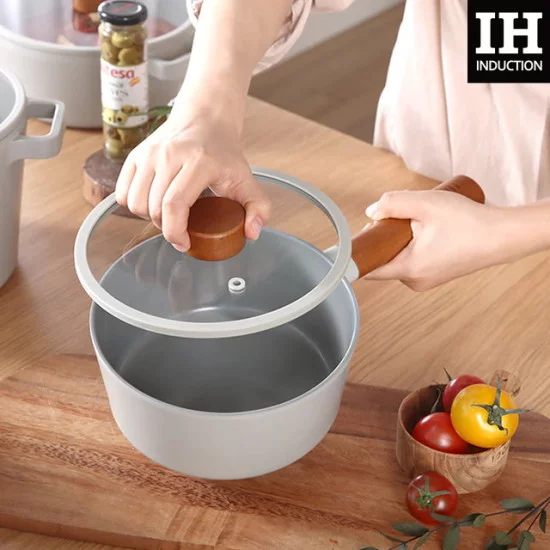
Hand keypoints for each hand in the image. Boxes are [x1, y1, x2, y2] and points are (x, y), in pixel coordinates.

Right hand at [115, 111, 270, 252]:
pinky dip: (133, 205)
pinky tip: (151, 204)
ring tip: (166, 215)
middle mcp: (170, 155)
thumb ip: (258, 208)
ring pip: (134, 202)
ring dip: (149, 218)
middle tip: (180, 228)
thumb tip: (252, 233)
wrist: (206, 119)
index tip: (184, 243)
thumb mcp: (247, 180)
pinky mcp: (135, 155)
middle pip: (154, 208)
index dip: (175, 232)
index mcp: (198, 162)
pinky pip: (122, 192)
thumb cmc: (224, 153)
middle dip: (166, 228)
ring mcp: (149, 153)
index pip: (174, 205)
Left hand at [364, 190, 504, 290]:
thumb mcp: (426, 204)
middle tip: (402, 217)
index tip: (362, 234)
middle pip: (383, 260)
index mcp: (409, 270)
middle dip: (385, 238)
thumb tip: (371, 212)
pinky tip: (427, 230)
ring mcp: (426, 281)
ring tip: (421, 223)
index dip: (362, 250)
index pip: (369, 268)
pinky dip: (412, 245)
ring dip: (400, 240)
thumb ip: (393, 204)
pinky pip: (412, 260)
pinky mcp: (434, 275)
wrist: (503, 235)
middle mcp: (415, 281)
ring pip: (397, 259)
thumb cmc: (469, 222)